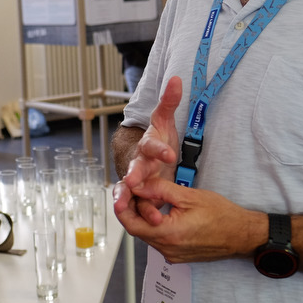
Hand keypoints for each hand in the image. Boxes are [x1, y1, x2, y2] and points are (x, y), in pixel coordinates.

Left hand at [112, 75, 263, 262]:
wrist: (242, 235)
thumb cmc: (222, 215)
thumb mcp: (188, 196)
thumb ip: (159, 190)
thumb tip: (137, 184)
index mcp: (169, 235)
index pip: (132, 224)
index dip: (121, 208)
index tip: (119, 194)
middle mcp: (168, 250)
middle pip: (138, 230)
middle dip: (132, 210)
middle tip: (132, 191)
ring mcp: (172, 255)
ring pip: (147, 235)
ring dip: (144, 217)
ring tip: (149, 198)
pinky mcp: (178, 256)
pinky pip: (159, 240)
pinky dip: (155, 225)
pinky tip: (161, 211)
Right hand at [113, 76, 181, 226]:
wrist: (140, 156)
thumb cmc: (156, 140)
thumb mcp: (163, 122)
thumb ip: (168, 102)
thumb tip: (176, 78)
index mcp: (148, 146)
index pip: (152, 145)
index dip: (160, 149)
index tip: (169, 154)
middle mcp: (139, 163)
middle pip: (135, 169)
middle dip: (134, 175)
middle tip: (134, 182)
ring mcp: (136, 180)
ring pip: (129, 190)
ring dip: (129, 199)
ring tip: (125, 209)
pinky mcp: (137, 196)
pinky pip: (134, 205)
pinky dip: (137, 214)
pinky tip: (145, 224)